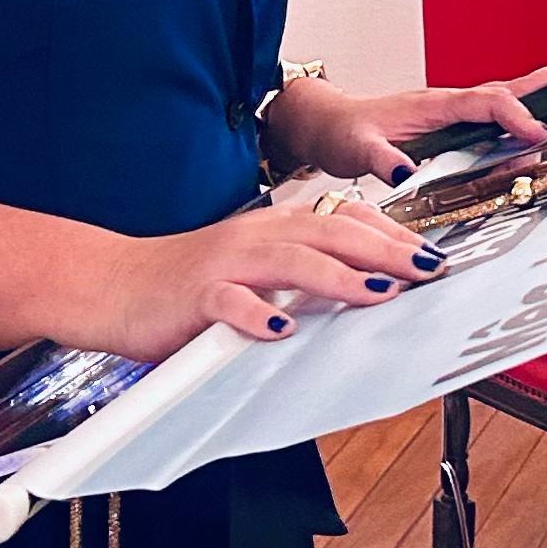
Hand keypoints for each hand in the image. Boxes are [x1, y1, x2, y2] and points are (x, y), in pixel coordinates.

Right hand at [126, 187, 445, 352]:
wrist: (114, 284)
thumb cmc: (189, 283)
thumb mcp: (254, 269)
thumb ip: (303, 274)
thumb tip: (369, 288)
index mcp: (274, 228)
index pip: (343, 218)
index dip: (391, 234)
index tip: (432, 254)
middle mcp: (255, 236)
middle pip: (330, 231)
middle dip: (384, 250)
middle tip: (428, 269)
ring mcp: (225, 264)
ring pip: (290, 259)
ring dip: (338, 276)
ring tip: (379, 293)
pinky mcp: (194, 296)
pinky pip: (228, 301)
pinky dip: (256, 313)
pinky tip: (281, 328)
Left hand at [269, 51, 546, 183]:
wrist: (326, 123)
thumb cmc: (342, 132)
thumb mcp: (356, 148)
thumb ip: (380, 160)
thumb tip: (403, 173)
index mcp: (435, 104)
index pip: (488, 101)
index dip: (515, 116)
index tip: (536, 135)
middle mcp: (451, 103)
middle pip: (513, 86)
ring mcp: (454, 111)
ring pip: (511, 96)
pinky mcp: (454, 123)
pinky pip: (499, 112)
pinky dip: (528, 109)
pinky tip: (542, 119)